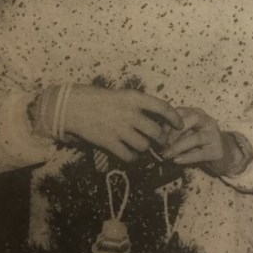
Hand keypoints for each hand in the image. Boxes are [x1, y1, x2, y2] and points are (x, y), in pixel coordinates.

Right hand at [65, 85, 183, 161]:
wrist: (72, 106)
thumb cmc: (97, 98)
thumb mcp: (121, 95)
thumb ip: (138, 105)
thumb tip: (156, 118)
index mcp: (134, 98)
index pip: (163, 107)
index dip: (175, 118)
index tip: (179, 125)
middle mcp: (130, 113)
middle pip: (156, 132)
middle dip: (162, 139)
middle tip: (161, 142)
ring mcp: (120, 129)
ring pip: (144, 145)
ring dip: (145, 148)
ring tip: (142, 146)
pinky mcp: (109, 142)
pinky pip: (128, 155)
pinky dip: (132, 157)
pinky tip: (130, 154)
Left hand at [160, 107, 225, 165]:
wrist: (221, 157)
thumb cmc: (198, 144)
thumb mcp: (185, 134)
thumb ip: (173, 132)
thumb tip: (155, 137)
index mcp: (197, 113)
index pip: (180, 111)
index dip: (167, 122)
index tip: (157, 133)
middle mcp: (207, 121)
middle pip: (190, 120)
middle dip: (173, 133)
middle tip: (162, 144)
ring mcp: (214, 135)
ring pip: (195, 138)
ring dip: (178, 147)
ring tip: (166, 155)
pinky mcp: (217, 151)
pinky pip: (201, 153)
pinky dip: (187, 157)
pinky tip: (177, 160)